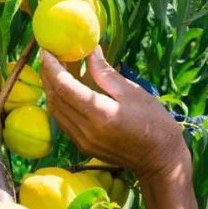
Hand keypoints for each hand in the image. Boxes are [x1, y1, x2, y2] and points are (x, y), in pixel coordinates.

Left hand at [39, 48, 188, 178]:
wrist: (160, 158)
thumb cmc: (154, 121)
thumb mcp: (132, 92)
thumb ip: (106, 73)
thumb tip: (90, 51)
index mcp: (100, 113)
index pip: (65, 87)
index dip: (53, 67)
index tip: (48, 50)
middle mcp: (86, 129)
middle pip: (56, 98)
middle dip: (48, 75)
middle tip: (49, 56)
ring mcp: (83, 141)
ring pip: (56, 111)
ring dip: (51, 89)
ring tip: (54, 70)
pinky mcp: (84, 146)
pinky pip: (63, 121)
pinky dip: (60, 103)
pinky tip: (64, 90)